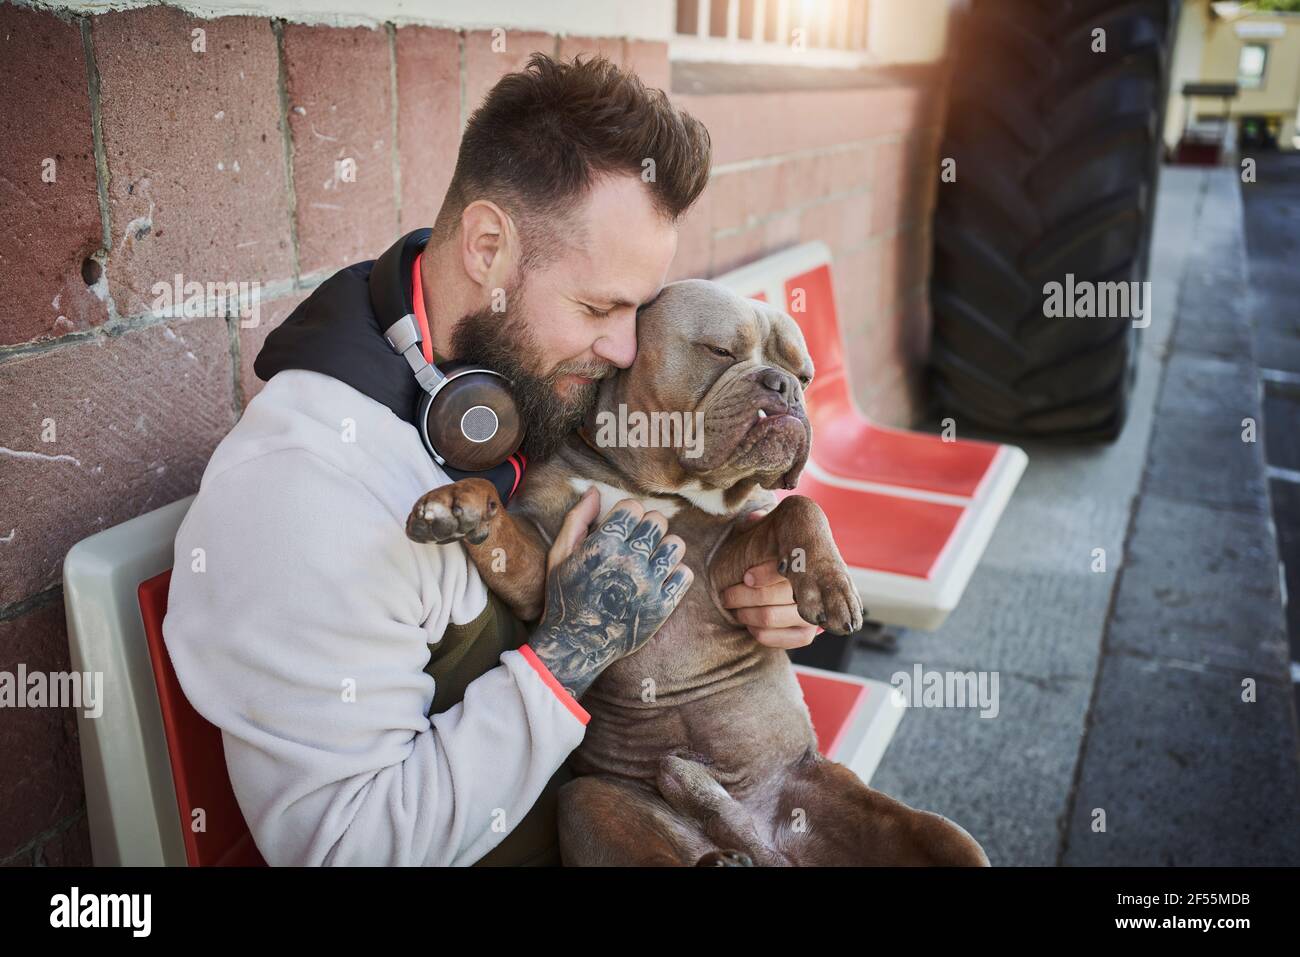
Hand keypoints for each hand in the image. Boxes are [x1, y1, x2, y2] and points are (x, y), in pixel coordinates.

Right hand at [528, 488, 692, 697]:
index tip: (622, 527)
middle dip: (647, 527)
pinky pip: (685, 574)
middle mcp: (629, 562)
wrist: (576, 645)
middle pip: (658, 521)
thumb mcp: (560, 556)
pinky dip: (675, 573)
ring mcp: (649, 585)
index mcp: (603, 546)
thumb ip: (577, 520)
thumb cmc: (565, 596)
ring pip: (676, 545)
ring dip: (664, 548)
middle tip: (636, 543)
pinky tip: (659, 579)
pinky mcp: (662, 607)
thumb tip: (595, 490)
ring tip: (650, 559)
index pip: (634, 507)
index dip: (628, 514)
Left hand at [720, 509, 821, 649]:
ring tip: (733, 607)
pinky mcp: (808, 633)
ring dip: (746, 613)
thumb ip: (760, 527)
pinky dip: (761, 633)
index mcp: (810, 559)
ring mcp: (814, 612)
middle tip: (726, 594)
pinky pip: (783, 639)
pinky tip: (749, 625)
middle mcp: (817, 587)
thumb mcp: (770, 534)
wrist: (794, 581)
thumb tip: (751, 518)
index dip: (766, 574)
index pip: (791, 569)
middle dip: (743, 596)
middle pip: (776, 596)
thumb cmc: (773, 554)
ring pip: (771, 617)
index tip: (745, 577)